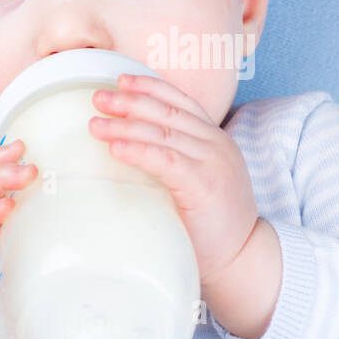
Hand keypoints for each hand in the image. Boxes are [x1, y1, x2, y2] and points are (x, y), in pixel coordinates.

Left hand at [89, 73, 259, 287]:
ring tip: (95, 124)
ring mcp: (212, 162)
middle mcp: (216, 144)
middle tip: (98, 97)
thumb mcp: (200, 181)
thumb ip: (177, 163)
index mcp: (215, 139)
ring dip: (125, 125)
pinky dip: (138, 150)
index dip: (150, 87)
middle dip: (130, 101)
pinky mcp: (204, 184)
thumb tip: (132, 152)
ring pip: (163, 132)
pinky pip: (165, 160)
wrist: (243, 258)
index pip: (181, 102)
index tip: (122, 81)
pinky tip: (116, 148)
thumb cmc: (214, 225)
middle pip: (167, 111)